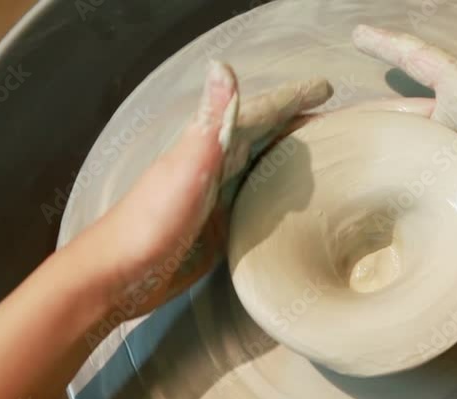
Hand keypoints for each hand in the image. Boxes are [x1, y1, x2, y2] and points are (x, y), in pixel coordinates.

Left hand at [70, 61, 332, 320]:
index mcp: (210, 146)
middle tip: (337, 121)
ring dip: (292, 158)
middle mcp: (216, 166)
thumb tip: (223, 65)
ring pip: (264, 167)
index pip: (261, 113)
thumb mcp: (186, 167)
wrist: (119, 275)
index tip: (327, 89)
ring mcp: (217, 197)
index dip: (293, 99)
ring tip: (325, 155)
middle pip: (267, 137)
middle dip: (299, 125)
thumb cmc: (150, 222)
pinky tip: (293, 204)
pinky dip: (279, 194)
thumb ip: (210, 122)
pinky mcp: (218, 228)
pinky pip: (258, 201)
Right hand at [353, 0, 456, 247]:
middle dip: (368, 110)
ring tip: (342, 152)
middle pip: (404, 107)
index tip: (357, 33)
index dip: (389, 44)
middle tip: (327, 117)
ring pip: (409, 141)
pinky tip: (378, 185)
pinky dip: (398, 172)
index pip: (420, 59)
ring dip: (379, 144)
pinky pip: (421, 170)